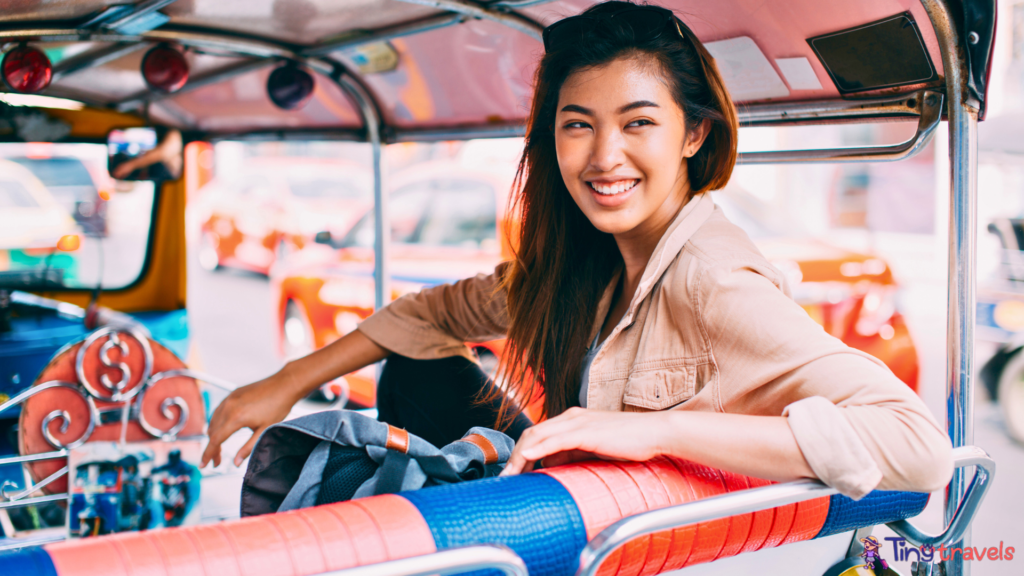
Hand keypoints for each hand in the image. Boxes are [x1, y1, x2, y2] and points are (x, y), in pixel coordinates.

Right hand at [200, 371, 301, 467]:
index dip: (208, 454)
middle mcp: (228, 407)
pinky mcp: (232, 394)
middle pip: (212, 432)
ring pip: (213, 421)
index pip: (215, 440)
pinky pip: (218, 411)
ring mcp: (229, 399)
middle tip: (217, 462)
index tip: (203, 465)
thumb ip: (248, 448)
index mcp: (235, 417)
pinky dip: (216, 423)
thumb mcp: (264, 430)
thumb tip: (236, 463)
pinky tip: (222, 430)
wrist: (284, 384)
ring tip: (219, 448)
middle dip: (213, 448)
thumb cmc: (278, 407)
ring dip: (213, 435)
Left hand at [500, 408, 668, 474]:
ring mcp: (578, 422)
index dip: (519, 454)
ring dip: (519, 456)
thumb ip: (572, 453)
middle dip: (513, 457)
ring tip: (509, 476)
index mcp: (571, 420)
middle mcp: (570, 417)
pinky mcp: (587, 431)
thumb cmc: (629, 442)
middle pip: (531, 434)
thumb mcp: (594, 449)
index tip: (510, 474)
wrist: (655, 433)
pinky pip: (555, 439)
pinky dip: (538, 449)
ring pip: (538, 436)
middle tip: (503, 479)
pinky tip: (526, 459)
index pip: (536, 435)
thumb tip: (551, 463)